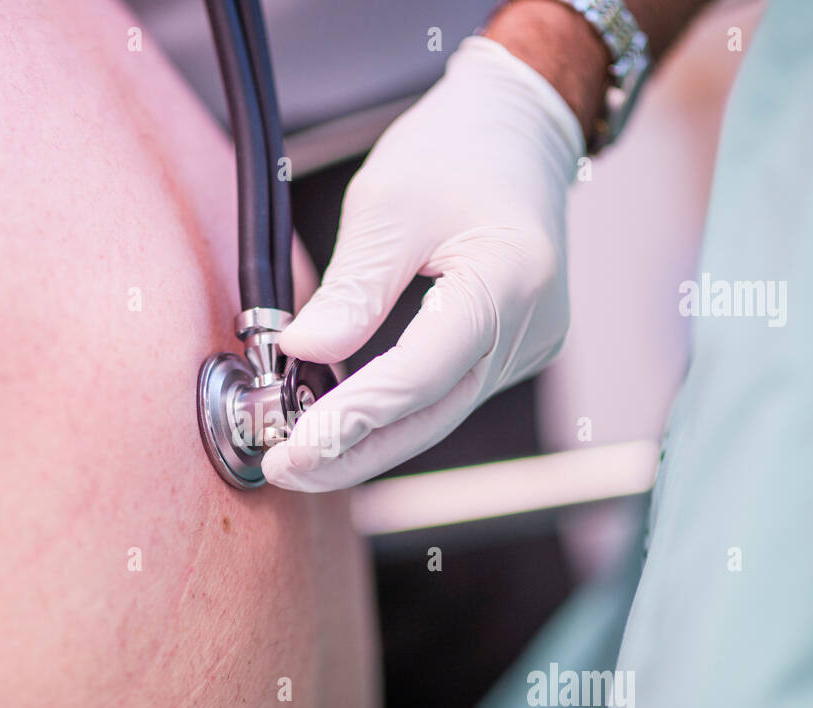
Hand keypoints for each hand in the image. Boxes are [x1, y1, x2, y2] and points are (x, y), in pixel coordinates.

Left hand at [263, 36, 583, 491]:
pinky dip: (393, 412)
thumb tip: (302, 351)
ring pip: (438, 414)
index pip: (420, 373)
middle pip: (431, 414)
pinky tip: (342, 421)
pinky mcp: (510, 351)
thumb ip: (352, 287)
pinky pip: (445, 395)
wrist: (518, 131)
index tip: (292, 445)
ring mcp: (525, 346)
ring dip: (369, 439)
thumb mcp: (388, 205)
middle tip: (283, 470)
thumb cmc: (455, 153)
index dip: (352, 417)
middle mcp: (529, 328)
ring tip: (300, 453)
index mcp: (508, 280)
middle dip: (353, 451)